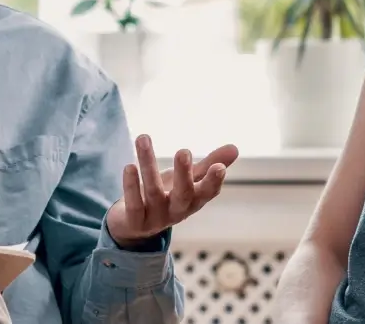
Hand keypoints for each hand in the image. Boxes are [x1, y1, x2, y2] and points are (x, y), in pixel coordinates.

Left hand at [105, 135, 238, 247]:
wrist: (133, 227)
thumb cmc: (165, 197)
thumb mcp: (187, 181)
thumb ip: (207, 165)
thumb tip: (236, 147)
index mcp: (192, 200)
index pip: (207, 193)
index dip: (213, 181)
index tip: (219, 167)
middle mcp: (176, 210)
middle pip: (183, 195)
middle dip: (184, 174)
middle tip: (184, 152)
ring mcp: (155, 217)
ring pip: (153, 192)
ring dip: (148, 165)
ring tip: (143, 138)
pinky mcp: (134, 221)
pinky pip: (134, 204)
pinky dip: (131, 186)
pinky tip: (129, 166)